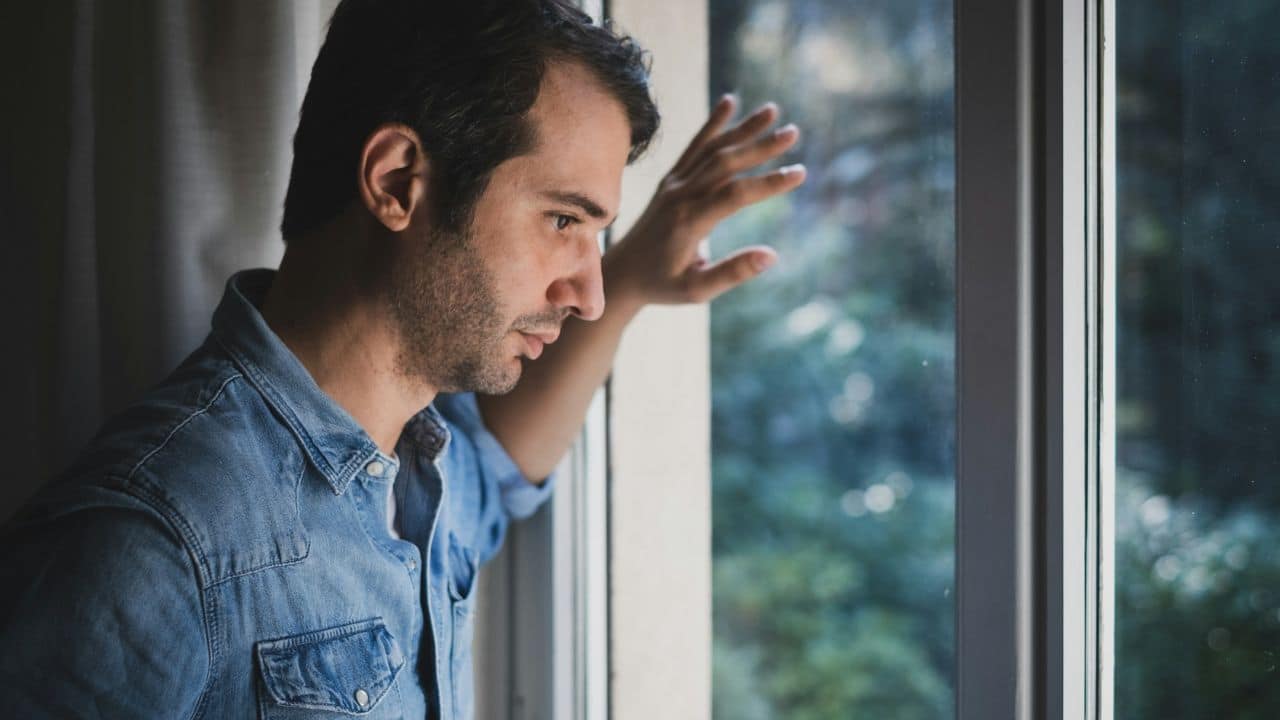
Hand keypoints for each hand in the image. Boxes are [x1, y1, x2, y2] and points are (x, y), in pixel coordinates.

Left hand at [604, 95, 805, 311]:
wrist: (622, 274)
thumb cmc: (662, 285)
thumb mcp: (697, 291)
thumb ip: (732, 272)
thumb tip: (772, 255)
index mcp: (689, 223)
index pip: (734, 195)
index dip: (768, 183)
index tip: (799, 173)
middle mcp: (680, 197)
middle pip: (725, 163)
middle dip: (760, 147)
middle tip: (794, 133)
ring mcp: (673, 185)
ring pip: (711, 149)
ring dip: (742, 129)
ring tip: (773, 111)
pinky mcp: (670, 180)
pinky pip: (693, 147)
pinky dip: (712, 125)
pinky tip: (729, 103)